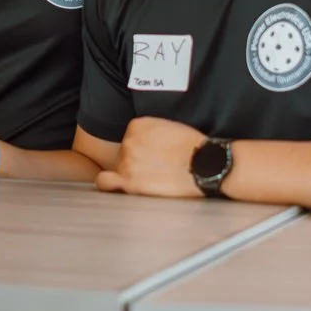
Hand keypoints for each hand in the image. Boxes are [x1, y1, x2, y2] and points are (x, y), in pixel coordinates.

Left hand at [93, 116, 209, 198]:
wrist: (205, 164)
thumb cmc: (194, 148)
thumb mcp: (169, 127)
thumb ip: (151, 133)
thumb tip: (148, 145)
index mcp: (137, 125)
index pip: (130, 138)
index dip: (142, 148)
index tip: (154, 155)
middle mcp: (128, 141)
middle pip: (124, 153)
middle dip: (138, 161)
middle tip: (157, 168)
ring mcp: (126, 161)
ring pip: (120, 167)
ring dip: (132, 173)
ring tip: (152, 178)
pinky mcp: (129, 181)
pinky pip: (105, 181)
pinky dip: (108, 184)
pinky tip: (120, 186)